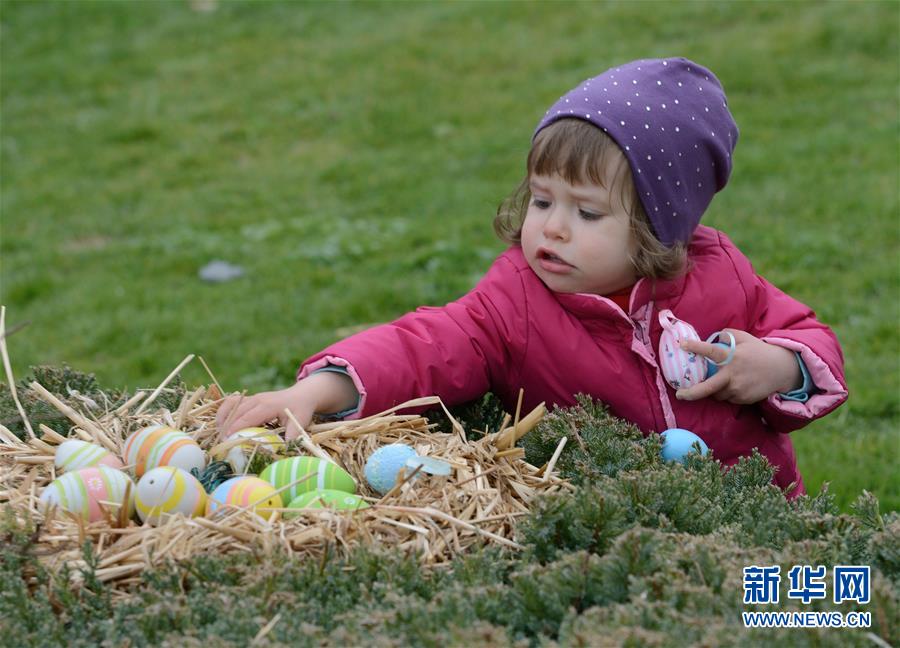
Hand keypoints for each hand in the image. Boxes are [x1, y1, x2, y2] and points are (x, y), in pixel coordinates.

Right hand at [216, 371, 357, 440]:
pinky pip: (231, 402)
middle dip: (226, 427)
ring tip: (219, 434)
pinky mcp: (250, 399)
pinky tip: (221, 424)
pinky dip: (224, 412)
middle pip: (236, 412)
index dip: (236, 428)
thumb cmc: (301, 409)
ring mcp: (252, 398)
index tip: (226, 440)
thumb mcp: (301, 420)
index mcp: (267, 405)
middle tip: (220, 444)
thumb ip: (293, 433)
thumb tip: (285, 447)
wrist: (302, 395)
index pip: (247, 417)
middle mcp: (257, 399)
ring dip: (222, 418)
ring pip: (231, 405)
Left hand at [675, 329, 801, 404]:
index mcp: (732, 356)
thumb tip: (711, 337)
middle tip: (679, 395)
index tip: (682, 345)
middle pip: (707, 388)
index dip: (695, 347)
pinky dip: (726, 393)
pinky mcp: (743, 399)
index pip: (710, 351)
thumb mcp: (745, 337)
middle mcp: (733, 374)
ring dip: (714, 389)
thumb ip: (727, 335)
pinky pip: (727, 398)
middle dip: (691, 393)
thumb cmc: (759, 351)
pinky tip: (734, 385)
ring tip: (721, 381)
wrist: (782, 369)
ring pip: (716, 394)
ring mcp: (738, 389)